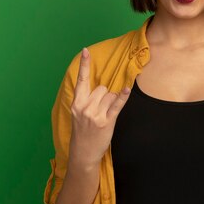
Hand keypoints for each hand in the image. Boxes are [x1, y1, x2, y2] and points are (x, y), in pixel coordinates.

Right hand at [69, 48, 130, 167]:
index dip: (84, 65)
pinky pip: (117, 105)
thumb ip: (87, 99)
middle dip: (105, 96)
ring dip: (111, 102)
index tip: (85, 51)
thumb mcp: (79, 113)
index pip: (81, 80)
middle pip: (102, 88)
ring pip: (110, 95)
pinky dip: (123, 97)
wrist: (83, 152)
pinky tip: (127, 89)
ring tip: (104, 115)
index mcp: (77, 103)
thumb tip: (103, 87)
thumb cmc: (83, 131)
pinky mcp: (106, 121)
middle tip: (100, 110)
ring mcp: (95, 114)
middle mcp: (85, 107)